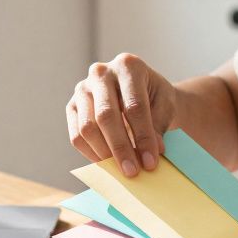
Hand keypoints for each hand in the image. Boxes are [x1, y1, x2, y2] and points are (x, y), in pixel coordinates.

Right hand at [66, 53, 176, 176]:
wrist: (141, 92)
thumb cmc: (155, 98)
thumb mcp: (165, 105)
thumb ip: (158, 126)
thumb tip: (151, 153)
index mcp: (128, 65)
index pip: (134, 106)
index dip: (143, 137)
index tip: (151, 162)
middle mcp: (101, 73)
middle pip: (106, 116)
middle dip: (121, 148)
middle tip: (133, 172)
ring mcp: (82, 89)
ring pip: (87, 127)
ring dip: (105, 154)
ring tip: (121, 170)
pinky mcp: (72, 106)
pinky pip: (76, 136)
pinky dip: (91, 154)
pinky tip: (107, 165)